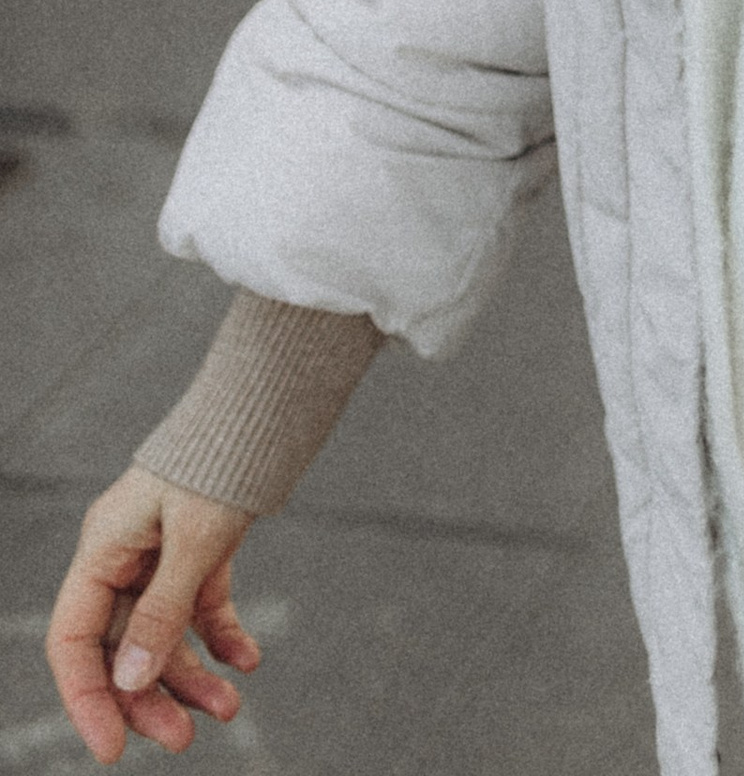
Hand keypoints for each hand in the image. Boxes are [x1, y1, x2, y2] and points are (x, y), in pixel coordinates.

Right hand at [47, 471, 258, 761]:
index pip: (75, 640)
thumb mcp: (194, 538)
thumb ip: (162, 610)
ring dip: (191, 675)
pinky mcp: (200, 551)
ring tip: (229, 707)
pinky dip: (222, 636)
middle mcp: (124, 556)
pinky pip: (202, 608)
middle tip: (182, 740)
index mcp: (102, 548)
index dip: (87, 698)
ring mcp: (161, 556)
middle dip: (150, 697)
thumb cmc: (221, 456)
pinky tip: (247, 659)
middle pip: (122, 647)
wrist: (266, 404)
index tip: (112, 748)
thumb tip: (133, 681)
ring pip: (164, 634)